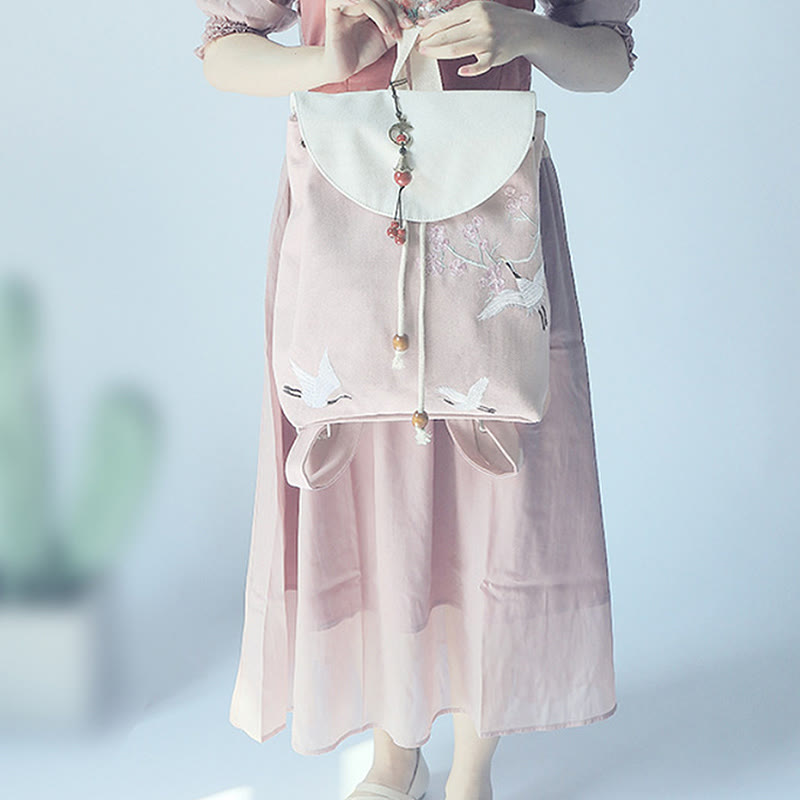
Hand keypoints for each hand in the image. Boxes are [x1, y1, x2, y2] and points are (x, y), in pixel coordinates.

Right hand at [321, 0, 412, 83]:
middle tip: (399, 30)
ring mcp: (345, 4)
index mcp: (370, 4)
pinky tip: (359, 6)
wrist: (345, 68)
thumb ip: (397, 26)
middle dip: (393, 12)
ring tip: (387, 31)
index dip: (399, 7)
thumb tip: (411, 19)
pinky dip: (351, 0)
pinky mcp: (333, 11)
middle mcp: (357, 1)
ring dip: (381, 13)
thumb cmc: (362, 52)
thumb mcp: (386, 38)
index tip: (409, 23)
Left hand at [414, 0, 528, 76]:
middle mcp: (481, 22)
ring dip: (439, 53)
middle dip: (430, 42)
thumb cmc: (496, 19)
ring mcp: (488, 40)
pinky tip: (460, 71)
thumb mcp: (479, 9)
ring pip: (458, 49)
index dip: (430, 29)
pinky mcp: (494, 56)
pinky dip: (471, 69)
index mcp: (475, 8)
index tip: (419, 36)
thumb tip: (430, 23)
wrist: (524, 28)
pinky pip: (480, 65)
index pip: (446, 20)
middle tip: (419, 47)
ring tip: (427, 54)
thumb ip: (457, 15)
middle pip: (448, 35)